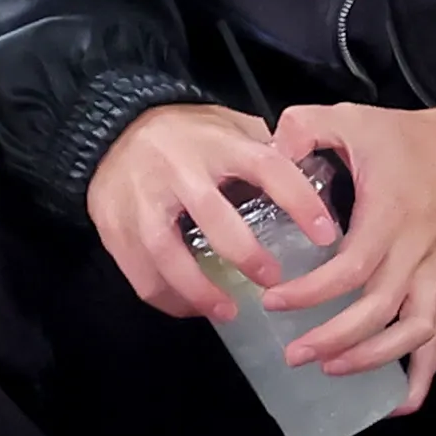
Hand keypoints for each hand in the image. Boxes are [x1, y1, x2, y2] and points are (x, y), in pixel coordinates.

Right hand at [86, 103, 340, 326]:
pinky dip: (167, 298)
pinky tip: (192, 307)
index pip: (267, 167)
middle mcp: (177, 169)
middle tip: (272, 280)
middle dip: (245, 254)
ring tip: (228, 311)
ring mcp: (140, 199)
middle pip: (212, 216)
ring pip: (167, 253)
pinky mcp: (114, 226)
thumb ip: (263, 148)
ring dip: (199, 290)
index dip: (299, 201)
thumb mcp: (228, 124)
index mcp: (217, 143)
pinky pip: (140, 272)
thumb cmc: (184, 133)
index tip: (325, 235)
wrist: (109, 128)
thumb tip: (313, 178)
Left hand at [261, 98, 435, 407]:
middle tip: (292, 354)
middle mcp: (417, 252)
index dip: (313, 292)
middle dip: (334, 339)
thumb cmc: (414, 138)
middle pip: (378, 311)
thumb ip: (307, 126)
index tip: (275, 301)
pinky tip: (398, 404)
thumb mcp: (356, 117)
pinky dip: (422, 376)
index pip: (352, 267)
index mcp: (391, 214)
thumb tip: (270, 148)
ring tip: (330, 370)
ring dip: (371, 359)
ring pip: (412, 332)